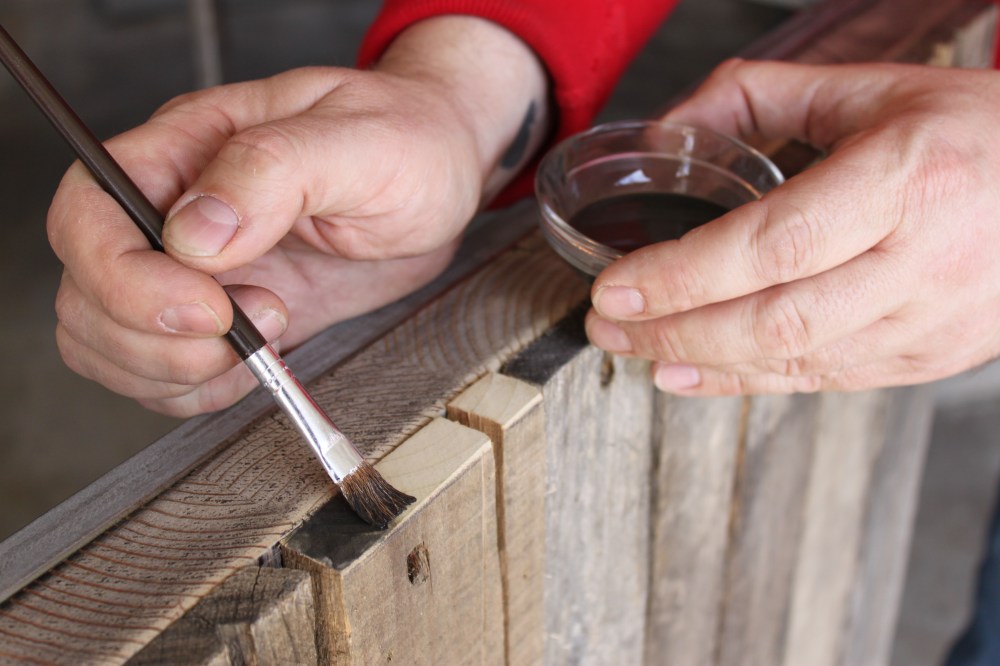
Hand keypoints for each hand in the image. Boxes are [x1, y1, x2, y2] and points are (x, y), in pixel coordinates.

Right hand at [48, 17, 548, 415]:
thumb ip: (273, 172)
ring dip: (174, 371)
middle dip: (155, 337)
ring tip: (267, 337)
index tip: (208, 306)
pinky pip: (166, 373)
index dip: (123, 277)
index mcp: (188, 147)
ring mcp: (198, 269)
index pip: (90, 214)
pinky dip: (198, 390)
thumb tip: (195, 233)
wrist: (445, 175)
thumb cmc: (411, 141)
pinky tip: (259, 364)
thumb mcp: (362, 142)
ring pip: (111, 343)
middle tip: (254, 326)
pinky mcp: (229, 314)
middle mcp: (175, 210)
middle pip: (88, 292)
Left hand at [585, 60, 999, 394]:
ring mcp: (930, 319)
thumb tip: (669, 130)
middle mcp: (923, 259)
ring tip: (634, 350)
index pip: (773, 244)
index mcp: (906, 178)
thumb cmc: (972, 132)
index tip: (615, 286)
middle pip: (775, 319)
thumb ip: (760, 96)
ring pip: (796, 362)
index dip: (684, 275)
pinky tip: (692, 374)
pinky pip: (824, 381)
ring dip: (701, 362)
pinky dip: (747, 382)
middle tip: (606, 325)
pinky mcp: (930, 356)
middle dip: (674, 330)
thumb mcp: (871, 89)